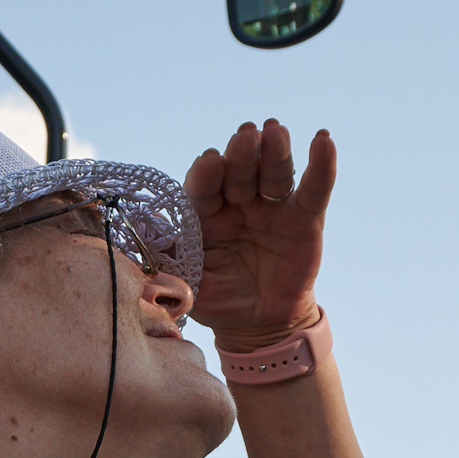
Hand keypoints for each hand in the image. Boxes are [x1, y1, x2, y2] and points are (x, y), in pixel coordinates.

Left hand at [184, 119, 333, 350]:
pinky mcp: (304, 217)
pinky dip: (321, 166)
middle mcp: (237, 202)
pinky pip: (314, 189)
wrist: (259, 326)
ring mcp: (271, 207)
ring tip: (275, 131)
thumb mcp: (187, 286)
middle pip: (238, 171)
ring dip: (275, 150)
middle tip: (245, 134)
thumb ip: (165, 266)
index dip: (206, 174)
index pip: (203, 188)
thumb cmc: (217, 301)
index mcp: (204, 214)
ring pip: (273, 172)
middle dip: (241, 153)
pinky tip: (323, 141)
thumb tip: (135, 255)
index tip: (210, 161)